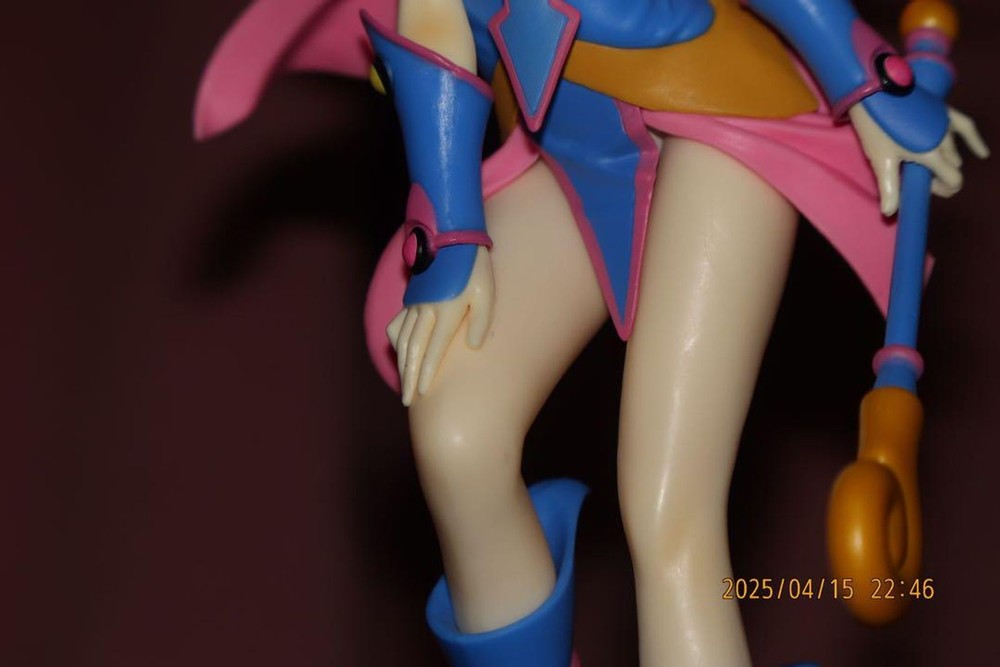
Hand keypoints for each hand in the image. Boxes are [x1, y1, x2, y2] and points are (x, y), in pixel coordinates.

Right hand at [386, 246, 493, 405]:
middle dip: (409, 377)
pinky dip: (396, 340)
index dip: (427, 373)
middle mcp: (426, 310)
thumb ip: (481, 321)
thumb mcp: (486, 292)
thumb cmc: (475, 266)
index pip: (434, 349)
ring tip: (404, 384)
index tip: (422, 395)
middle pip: (413, 350)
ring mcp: (415, 303)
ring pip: (403, 339)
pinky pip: (398, 322)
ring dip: (402, 363)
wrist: (451, 234)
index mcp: (446, 311)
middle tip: (405, 402)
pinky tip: (399, 351)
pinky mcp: (412, 297)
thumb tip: (473, 346)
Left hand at [850, 103, 988, 216]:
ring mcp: (946, 123)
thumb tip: (889, 213)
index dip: (943, 189)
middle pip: (951, 166)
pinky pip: (966, 126)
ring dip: (945, 159)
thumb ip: (889, 188)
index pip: (953, 180)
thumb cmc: (878, 128)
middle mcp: (945, 139)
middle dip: (938, 174)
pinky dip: (974, 142)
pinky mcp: (943, 110)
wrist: (875, 92)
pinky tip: (983, 154)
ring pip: (954, 150)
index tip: (924, 188)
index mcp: (932, 153)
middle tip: (914, 174)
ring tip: (926, 163)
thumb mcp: (881, 161)